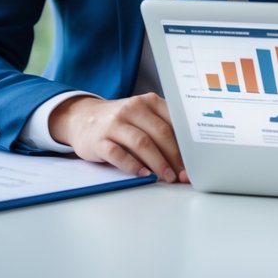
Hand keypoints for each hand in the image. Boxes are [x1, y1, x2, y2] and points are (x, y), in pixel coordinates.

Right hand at [48, 93, 186, 182]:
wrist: (82, 118)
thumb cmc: (121, 120)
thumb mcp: (142, 115)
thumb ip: (163, 127)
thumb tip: (187, 155)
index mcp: (148, 101)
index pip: (173, 121)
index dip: (186, 143)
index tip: (194, 160)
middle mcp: (132, 108)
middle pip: (160, 133)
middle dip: (175, 156)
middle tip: (182, 174)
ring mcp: (113, 123)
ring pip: (142, 143)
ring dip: (158, 163)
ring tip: (167, 177)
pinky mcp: (98, 139)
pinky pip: (118, 153)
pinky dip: (133, 166)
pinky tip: (143, 174)